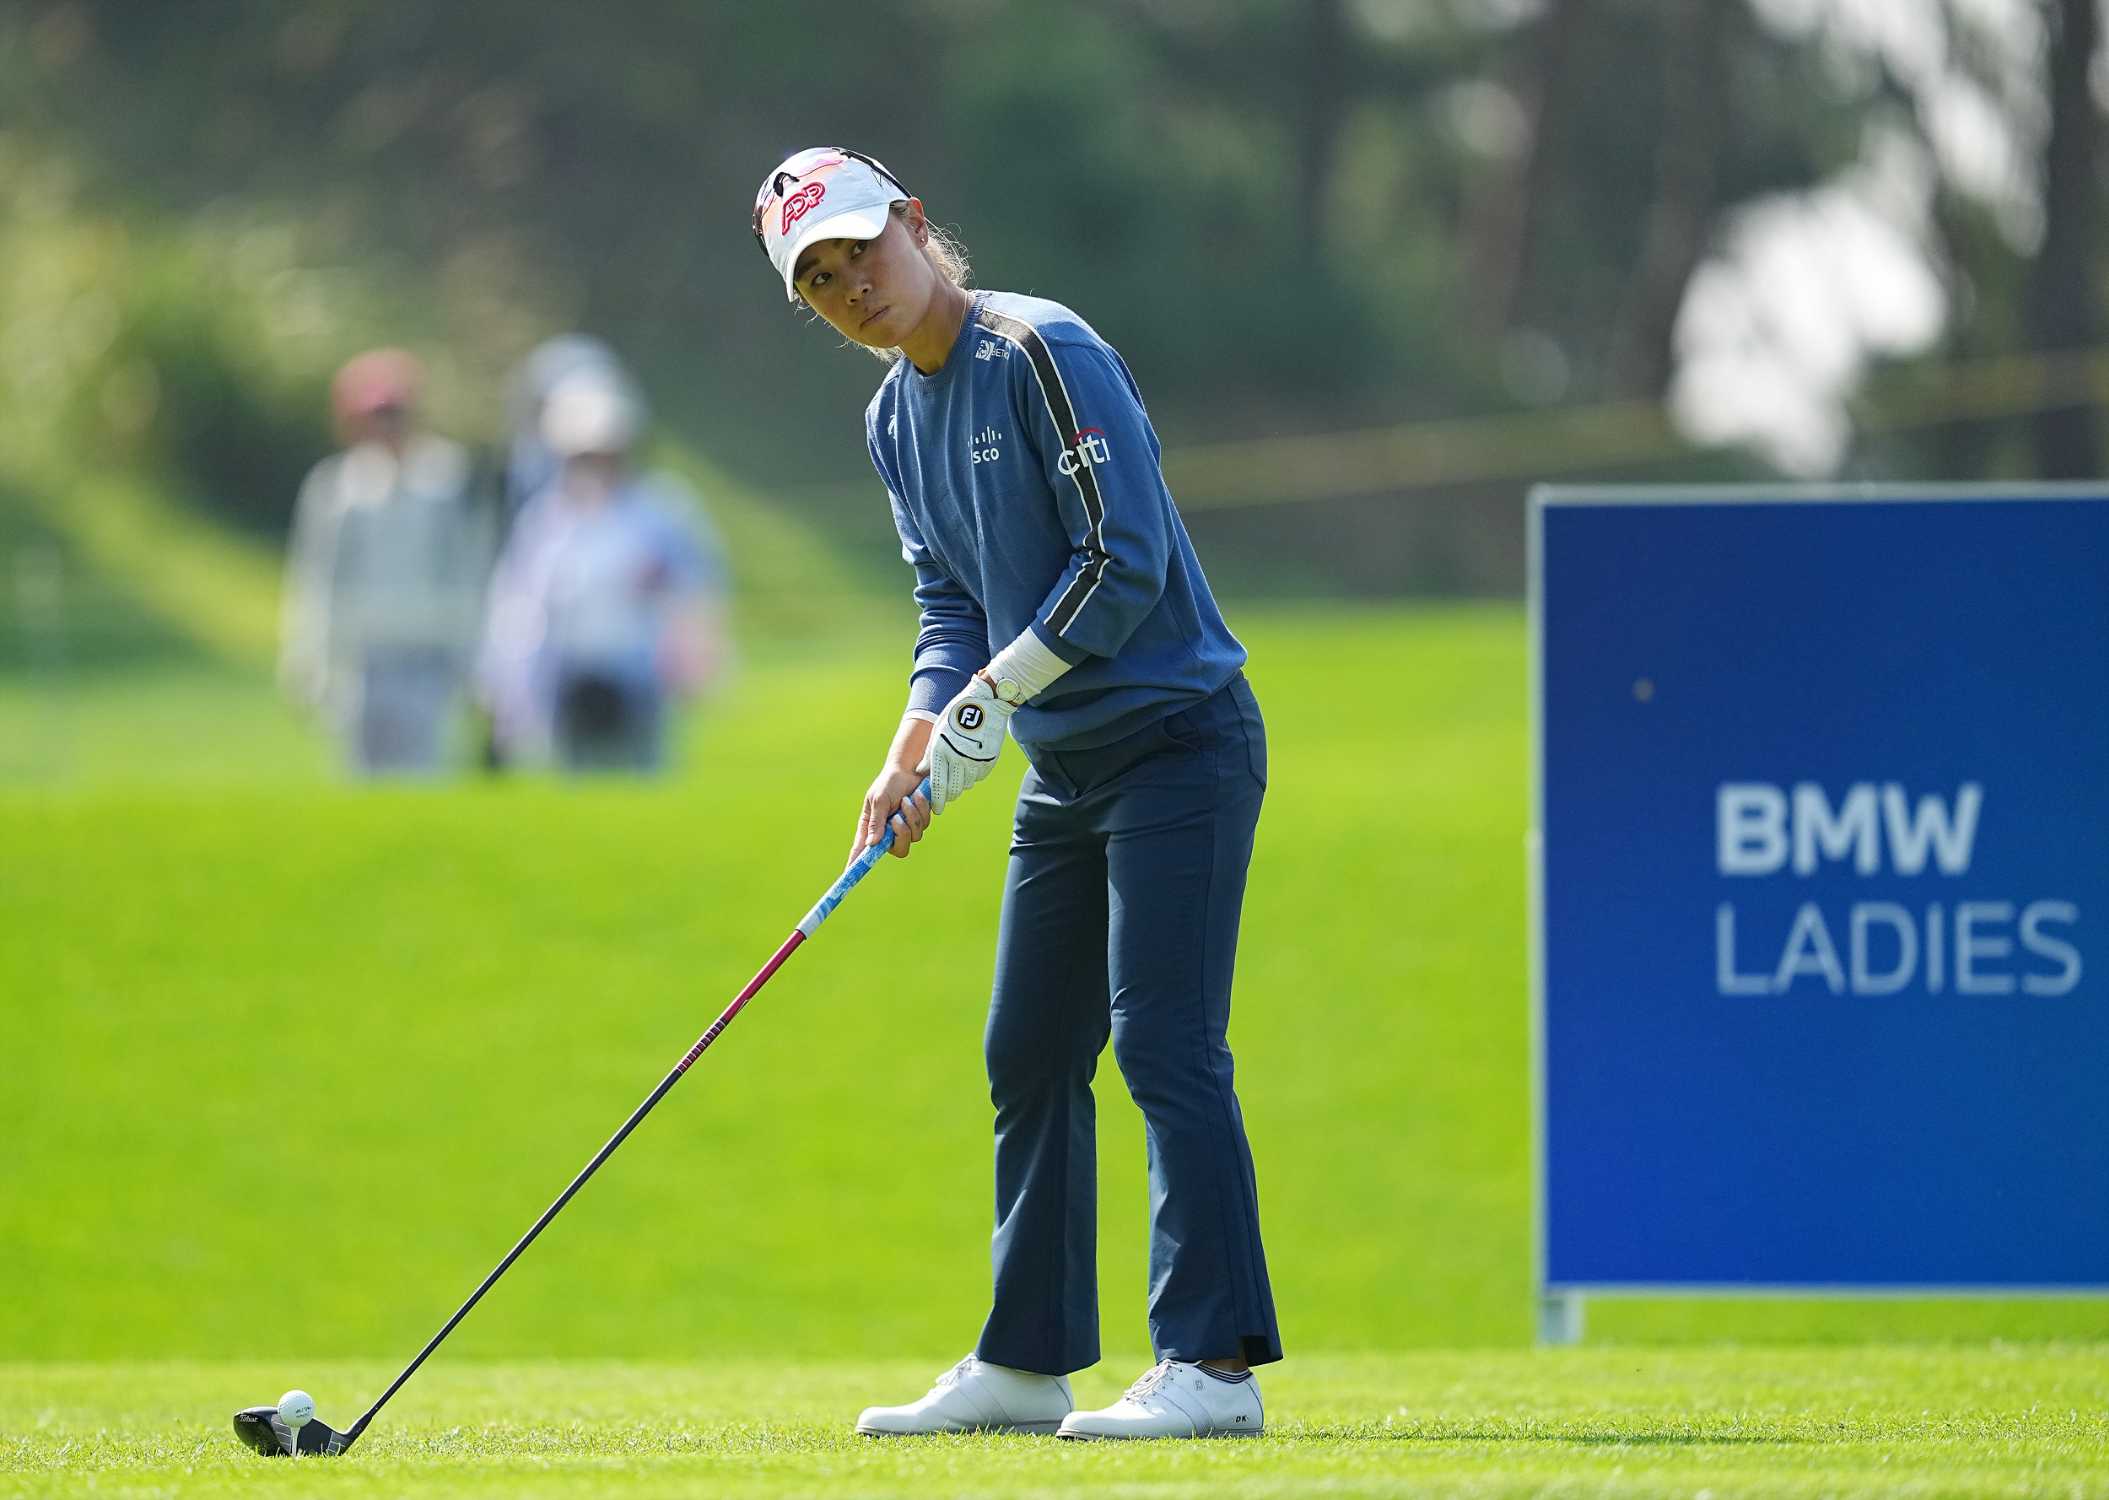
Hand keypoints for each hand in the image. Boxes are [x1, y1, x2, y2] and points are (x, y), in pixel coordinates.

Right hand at [852, 766, 931, 863]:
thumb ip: (877, 822)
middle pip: (899, 850)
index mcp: (872, 826)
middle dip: (901, 835)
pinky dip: (921, 809)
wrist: (910, 769)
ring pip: (914, 837)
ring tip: (906, 800)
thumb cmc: (890, 782)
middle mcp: (888, 831)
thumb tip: (871, 844)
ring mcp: (905, 827)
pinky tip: (916, 796)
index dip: (856, 862)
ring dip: (911, 816)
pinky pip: (924, 825)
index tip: (849, 873)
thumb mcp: (879, 799)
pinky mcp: (919, 821)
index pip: (861, 849)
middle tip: (897, 819)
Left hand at [923, 674, 1013, 814]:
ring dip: (961, 784)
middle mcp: (958, 759)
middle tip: (946, 794)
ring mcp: (975, 760)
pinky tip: (970, 764)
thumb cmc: (957, 715)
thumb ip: (930, 754)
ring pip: (966, 784)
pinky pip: (979, 776)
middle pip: (953, 789)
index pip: (938, 785)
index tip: (936, 809)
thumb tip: (920, 772)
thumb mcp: (938, 731)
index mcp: (942, 751)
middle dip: (948, 795)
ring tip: (958, 774)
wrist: (986, 703)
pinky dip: (973, 774)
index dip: (936, 800)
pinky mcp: (988, 760)